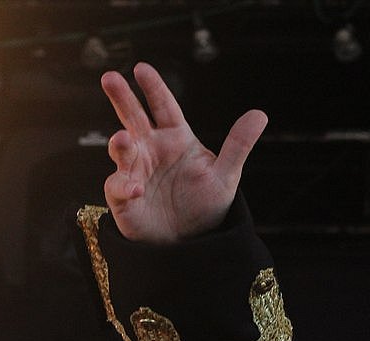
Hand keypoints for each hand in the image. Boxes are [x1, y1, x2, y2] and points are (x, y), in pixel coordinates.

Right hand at [100, 62, 267, 243]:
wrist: (192, 243)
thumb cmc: (206, 205)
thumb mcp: (226, 175)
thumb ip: (238, 144)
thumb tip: (260, 114)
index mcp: (176, 138)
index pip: (164, 107)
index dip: (153, 88)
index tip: (141, 68)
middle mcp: (151, 149)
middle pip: (133, 118)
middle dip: (121, 98)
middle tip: (110, 78)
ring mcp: (135, 171)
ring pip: (122, 149)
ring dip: (120, 144)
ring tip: (123, 138)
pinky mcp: (124, 196)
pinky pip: (119, 187)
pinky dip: (124, 186)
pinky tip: (136, 190)